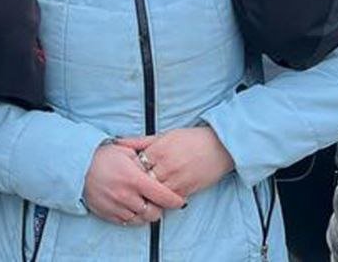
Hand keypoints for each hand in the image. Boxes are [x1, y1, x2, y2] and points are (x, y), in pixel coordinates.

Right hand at [83, 142, 184, 225]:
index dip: (174, 200)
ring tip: (146, 204)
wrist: (78, 167)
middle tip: (160, 202)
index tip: (180, 201)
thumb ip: (143, 161)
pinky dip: (134, 217)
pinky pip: (127, 222)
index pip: (162, 195)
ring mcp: (117, 207)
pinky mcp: (108, 214)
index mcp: (134, 179)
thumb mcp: (126, 151)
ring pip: (141, 219)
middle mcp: (126, 196)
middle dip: (160, 209)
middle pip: (153, 212)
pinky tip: (134, 208)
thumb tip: (156, 168)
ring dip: (147, 214)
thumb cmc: (103, 156)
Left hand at [116, 126, 235, 198]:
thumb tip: (118, 142)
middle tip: (132, 188)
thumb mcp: (164, 135)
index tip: (126, 173)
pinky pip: (169, 201)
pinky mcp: (187, 191)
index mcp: (159, 151)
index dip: (129, 172)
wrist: (219, 147)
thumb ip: (140, 141)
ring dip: (149, 196)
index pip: (135, 167)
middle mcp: (166, 167)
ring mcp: (177, 181)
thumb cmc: (190, 139)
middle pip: (143, 183)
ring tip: (144, 195)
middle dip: (137, 186)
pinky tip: (160, 198)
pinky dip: (163, 201)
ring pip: (155, 196)